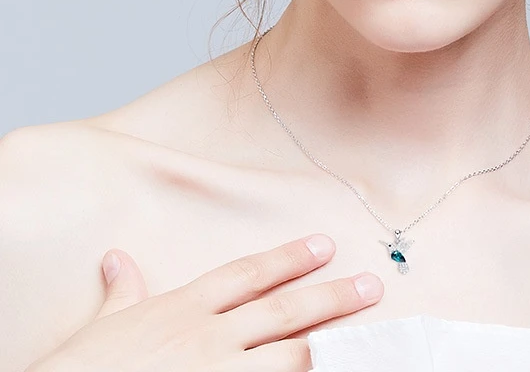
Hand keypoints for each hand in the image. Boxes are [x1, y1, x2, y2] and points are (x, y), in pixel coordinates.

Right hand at [28, 234, 382, 371]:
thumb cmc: (81, 370)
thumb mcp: (103, 327)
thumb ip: (122, 293)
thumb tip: (117, 259)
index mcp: (183, 309)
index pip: (248, 274)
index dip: (288, 258)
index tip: (324, 245)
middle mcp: (209, 337)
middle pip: (283, 311)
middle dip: (331, 296)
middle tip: (372, 285)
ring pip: (290, 355)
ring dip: (332, 343)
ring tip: (369, 334)